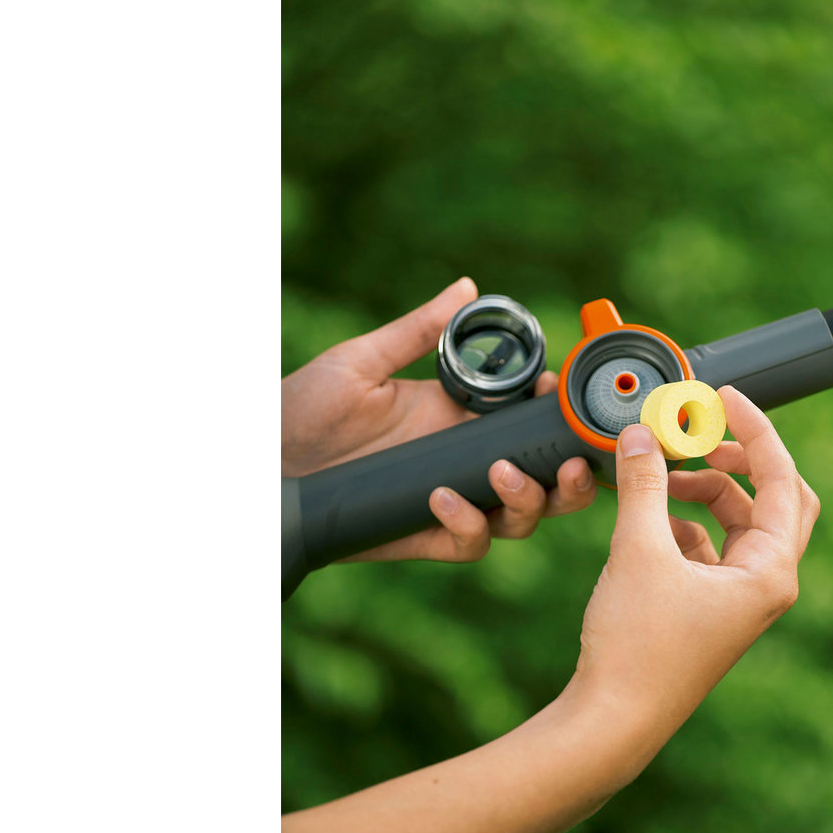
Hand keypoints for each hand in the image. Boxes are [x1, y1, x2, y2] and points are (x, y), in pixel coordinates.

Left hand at [281, 277, 596, 561]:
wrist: (260, 465)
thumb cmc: (302, 409)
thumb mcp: (360, 362)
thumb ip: (417, 331)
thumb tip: (464, 288)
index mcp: (459, 417)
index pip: (530, 422)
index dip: (558, 416)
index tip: (562, 397)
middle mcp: (462, 462)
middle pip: (544, 482)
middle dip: (572, 479)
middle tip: (570, 464)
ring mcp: (449, 502)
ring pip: (519, 519)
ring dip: (527, 501)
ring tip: (501, 474)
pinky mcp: (424, 536)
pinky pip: (470, 545)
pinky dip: (468, 525)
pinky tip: (440, 498)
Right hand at [570, 386, 820, 756]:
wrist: (612, 720)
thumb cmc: (635, 647)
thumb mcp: (638, 549)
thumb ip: (644, 483)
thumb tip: (641, 435)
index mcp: (770, 570)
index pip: (781, 478)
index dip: (754, 430)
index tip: (722, 398)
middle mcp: (766, 584)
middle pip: (774, 499)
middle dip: (737, 461)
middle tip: (699, 436)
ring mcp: (740, 599)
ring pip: (739, 522)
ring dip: (703, 491)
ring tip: (658, 477)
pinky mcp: (710, 610)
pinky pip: (712, 549)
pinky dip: (686, 524)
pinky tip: (650, 519)